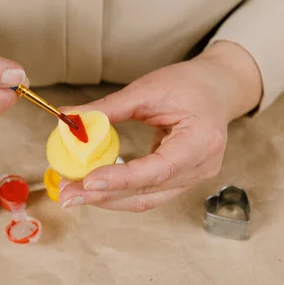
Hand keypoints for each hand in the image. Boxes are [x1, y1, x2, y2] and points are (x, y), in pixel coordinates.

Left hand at [57, 41, 262, 211]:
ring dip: (108, 199)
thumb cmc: (188, 84)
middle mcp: (202, 167)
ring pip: (146, 200)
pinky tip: (96, 188)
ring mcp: (194, 178)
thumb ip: (107, 108)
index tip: (88, 181)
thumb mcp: (147, 90)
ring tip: (74, 193)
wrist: (216, 89)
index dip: (122, 179)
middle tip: (67, 195)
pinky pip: (149, 194)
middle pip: (148, 193)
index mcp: (201, 141)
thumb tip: (68, 118)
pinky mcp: (183, 180)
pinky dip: (121, 192)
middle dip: (103, 196)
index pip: (158, 169)